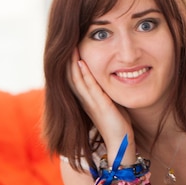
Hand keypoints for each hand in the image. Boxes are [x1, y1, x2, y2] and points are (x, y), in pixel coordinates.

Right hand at [68, 48, 135, 164]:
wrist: (121, 144)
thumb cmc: (118, 125)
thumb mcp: (111, 104)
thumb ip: (107, 91)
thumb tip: (114, 77)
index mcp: (86, 100)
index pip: (73, 77)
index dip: (69, 62)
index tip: (69, 45)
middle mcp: (85, 100)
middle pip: (70, 76)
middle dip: (66, 58)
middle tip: (64, 40)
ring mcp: (91, 103)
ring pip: (76, 79)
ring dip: (72, 62)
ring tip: (69, 45)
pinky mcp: (100, 106)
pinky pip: (89, 87)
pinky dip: (85, 74)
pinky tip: (81, 62)